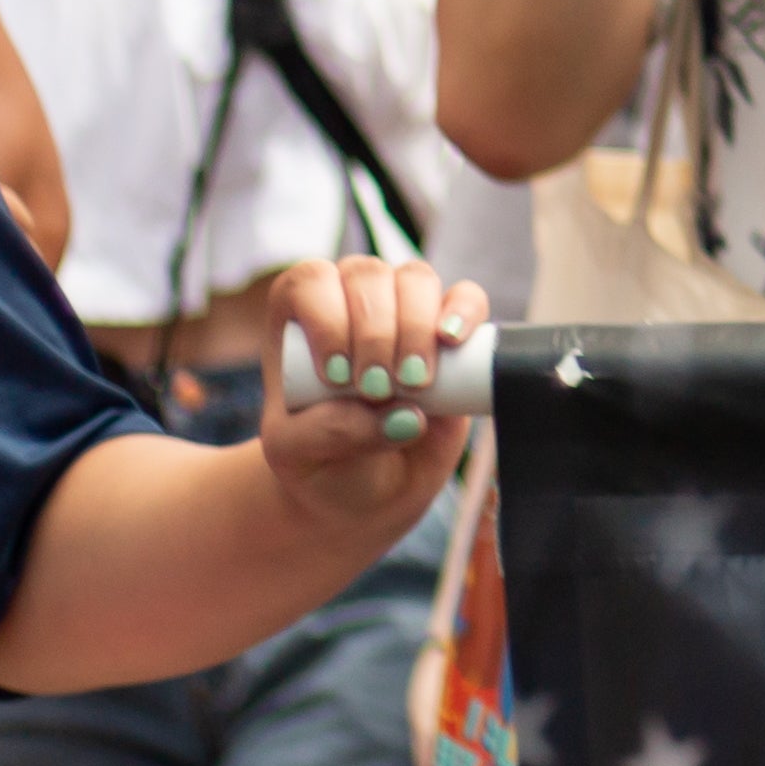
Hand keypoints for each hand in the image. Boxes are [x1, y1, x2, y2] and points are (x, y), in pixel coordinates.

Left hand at [262, 256, 483, 535]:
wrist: (369, 490)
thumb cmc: (320, 464)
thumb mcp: (297, 454)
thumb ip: (330, 431)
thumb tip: (406, 416)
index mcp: (298, 321)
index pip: (309, 282)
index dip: (326, 317)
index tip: (336, 376)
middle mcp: (350, 303)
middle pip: (366, 275)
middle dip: (375, 332)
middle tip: (378, 388)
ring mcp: (404, 312)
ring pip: (416, 279)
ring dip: (416, 327)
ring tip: (414, 384)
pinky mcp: (451, 332)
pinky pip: (467, 297)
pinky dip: (465, 312)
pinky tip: (453, 342)